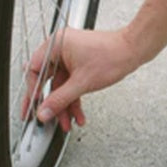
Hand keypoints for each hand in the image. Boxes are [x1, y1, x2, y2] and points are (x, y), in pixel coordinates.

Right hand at [23, 28, 140, 131]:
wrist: (134, 50)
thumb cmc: (112, 55)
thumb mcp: (81, 82)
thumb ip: (59, 99)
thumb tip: (44, 111)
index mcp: (56, 44)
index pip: (34, 71)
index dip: (32, 92)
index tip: (33, 108)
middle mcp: (61, 48)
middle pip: (48, 81)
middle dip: (52, 103)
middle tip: (46, 119)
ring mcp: (72, 55)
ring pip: (62, 85)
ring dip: (65, 104)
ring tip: (68, 122)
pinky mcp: (81, 62)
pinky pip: (72, 82)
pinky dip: (74, 97)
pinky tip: (77, 113)